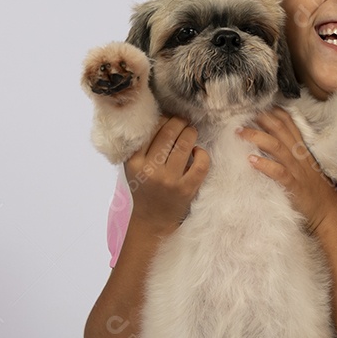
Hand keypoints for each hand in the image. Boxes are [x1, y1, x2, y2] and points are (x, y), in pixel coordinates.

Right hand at [124, 115, 209, 230]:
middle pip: (169, 133)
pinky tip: (197, 152)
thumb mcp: (134, 167)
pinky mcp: (186, 189)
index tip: (169, 119)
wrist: (152, 220)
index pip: (151, 130)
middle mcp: (150, 169)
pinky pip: (200, 164)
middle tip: (183, 121)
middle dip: (179, 122)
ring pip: (185, 144)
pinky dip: (202, 153)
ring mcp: (169, 180)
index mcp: (134, 162)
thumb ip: (142, 146)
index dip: (163, 119)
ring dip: (190, 133)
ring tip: (190, 132)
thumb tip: (163, 118)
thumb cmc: (144, 188)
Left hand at [237, 107, 336, 232]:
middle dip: (261, 119)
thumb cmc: (311, 188)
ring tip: (240, 133)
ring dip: (257, 137)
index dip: (272, 111)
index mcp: (300, 148)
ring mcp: (296, 169)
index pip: (288, 123)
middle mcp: (298, 155)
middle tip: (240, 115)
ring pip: (277, 147)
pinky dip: (265, 165)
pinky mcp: (293, 185)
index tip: (255, 105)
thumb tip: (265, 139)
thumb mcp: (301, 164)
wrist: (327, 211)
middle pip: (280, 129)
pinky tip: (251, 161)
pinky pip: (279, 172)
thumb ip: (287, 152)